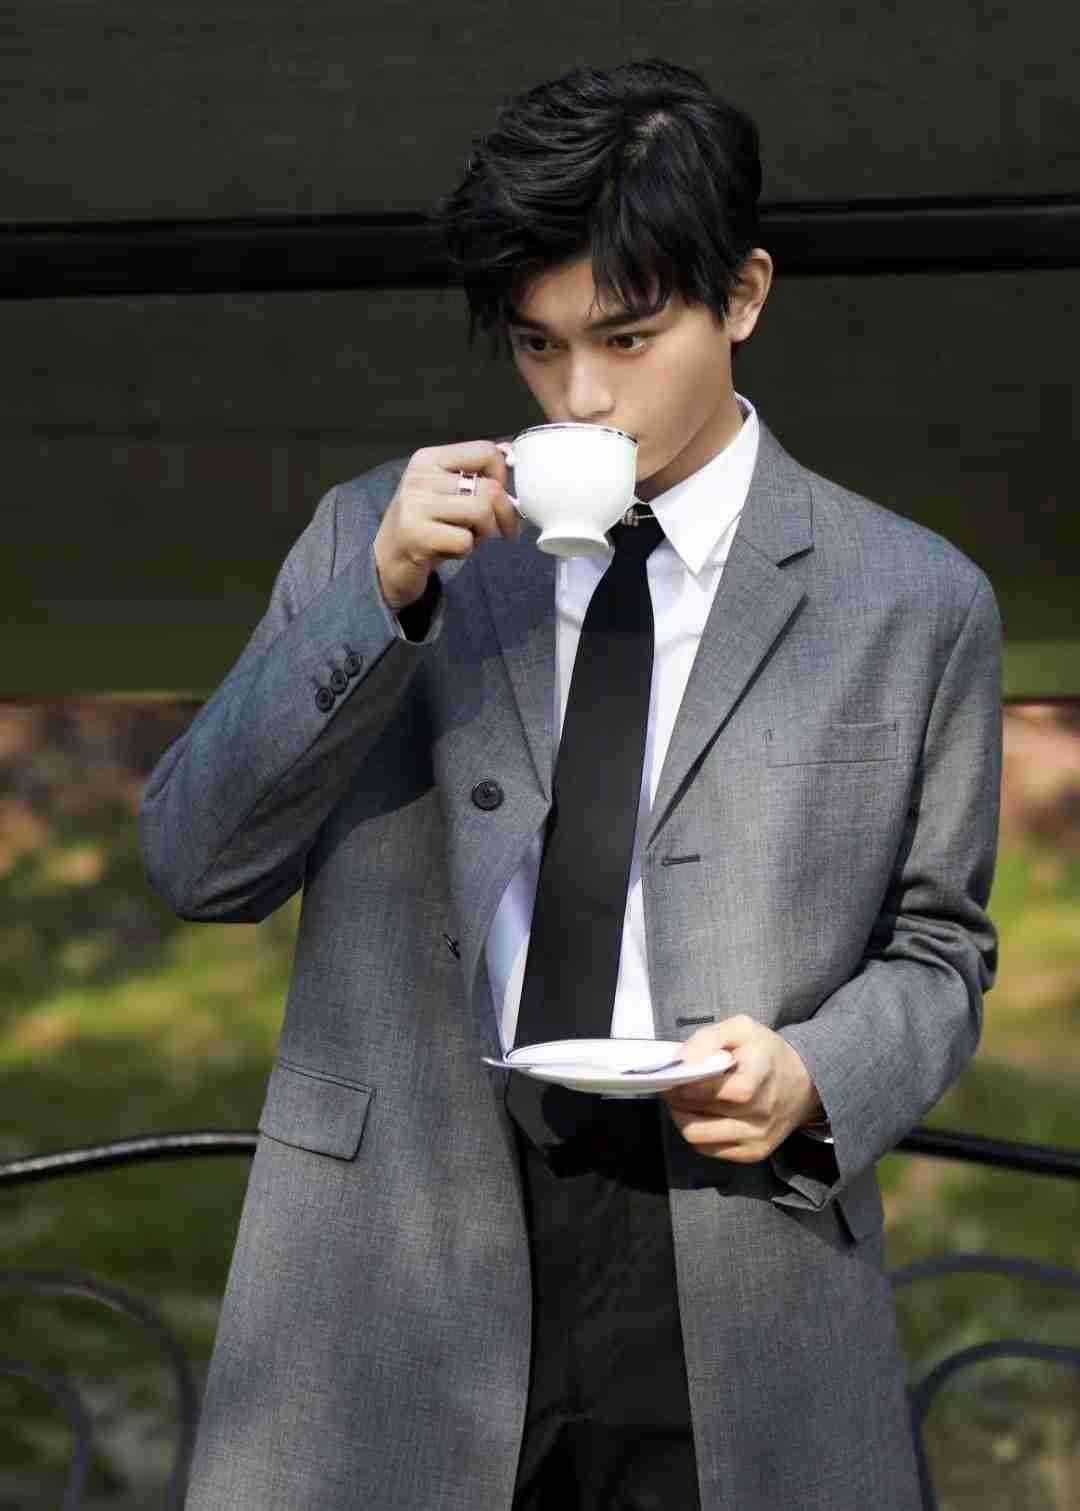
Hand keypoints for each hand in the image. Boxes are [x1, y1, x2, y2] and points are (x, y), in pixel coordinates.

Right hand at [374, 440, 519, 610]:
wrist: (387, 560)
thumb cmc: (425, 525)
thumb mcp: (444, 490)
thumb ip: (473, 473)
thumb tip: (509, 453)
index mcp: (428, 458)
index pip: (485, 451)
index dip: (502, 476)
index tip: (499, 495)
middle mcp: (420, 477)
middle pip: (489, 487)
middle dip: (504, 513)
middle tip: (502, 529)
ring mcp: (415, 505)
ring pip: (481, 511)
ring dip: (485, 532)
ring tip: (470, 537)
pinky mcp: (416, 535)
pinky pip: (465, 541)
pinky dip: (466, 550)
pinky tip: (449, 549)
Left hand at [663, 1016, 822, 1162]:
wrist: (802, 1083)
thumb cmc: (764, 1052)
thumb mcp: (741, 1029)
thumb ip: (708, 1039)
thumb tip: (680, 1060)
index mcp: (762, 1073)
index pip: (730, 1091)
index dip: (696, 1087)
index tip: (676, 1077)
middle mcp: (763, 1110)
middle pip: (703, 1114)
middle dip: (677, 1099)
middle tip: (672, 1085)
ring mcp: (759, 1136)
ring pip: (697, 1136)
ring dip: (681, 1116)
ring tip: (683, 1100)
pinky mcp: (753, 1153)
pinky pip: (706, 1149)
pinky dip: (695, 1131)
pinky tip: (699, 1113)